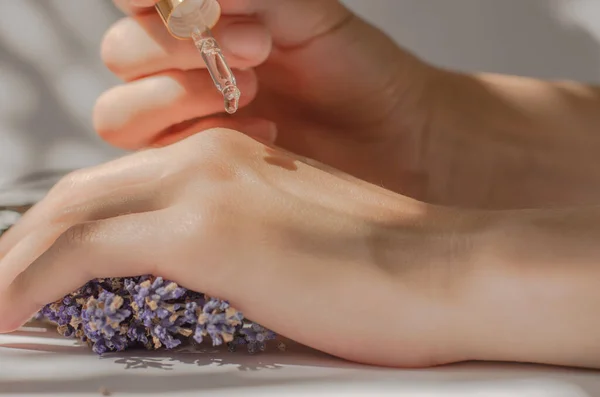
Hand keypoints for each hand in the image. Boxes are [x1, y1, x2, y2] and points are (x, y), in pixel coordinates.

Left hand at [0, 129, 471, 366]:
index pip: (118, 188)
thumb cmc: (382, 273)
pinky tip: (10, 315)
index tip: (35, 269)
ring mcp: (204, 187)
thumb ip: (234, 254)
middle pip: (79, 193)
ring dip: (16, 261)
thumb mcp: (289, 253)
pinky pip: (85, 249)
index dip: (63, 228)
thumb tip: (203, 284)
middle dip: (22, 241)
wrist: (445, 269)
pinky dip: (32, 280)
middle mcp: (207, 160)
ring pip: (70, 214)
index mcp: (226, 162)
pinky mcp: (208, 229)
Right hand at [95, 0, 434, 194]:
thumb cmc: (356, 68)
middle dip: (180, 48)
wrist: (395, 134)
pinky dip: (205, 139)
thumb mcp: (308, 15)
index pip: (136, 3)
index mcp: (206, 22)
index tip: (204, 8)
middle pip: (121, 55)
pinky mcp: (200, 170)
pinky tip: (267, 132)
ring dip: (180, 97)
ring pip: (119, 113)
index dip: (149, 1)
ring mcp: (189, 124)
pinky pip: (161, 158)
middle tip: (257, 50)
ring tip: (254, 93)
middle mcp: (186, 70)